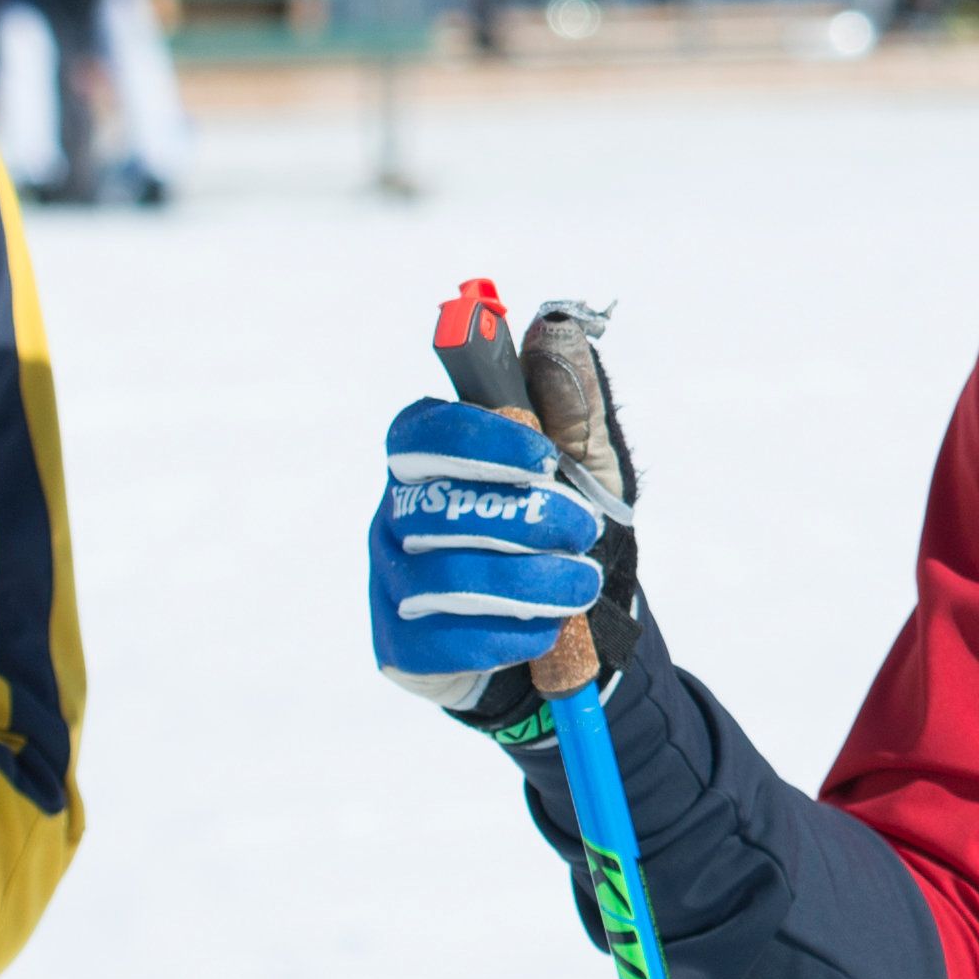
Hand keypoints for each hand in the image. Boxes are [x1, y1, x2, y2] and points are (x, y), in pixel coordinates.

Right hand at [371, 398, 604, 719]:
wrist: (567, 639)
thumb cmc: (562, 533)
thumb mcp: (587, 467)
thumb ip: (572, 402)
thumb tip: (555, 330)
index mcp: (429, 457)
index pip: (424, 429)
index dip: (480, 439)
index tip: (544, 459)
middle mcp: (395, 514)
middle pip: (437, 505)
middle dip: (522, 518)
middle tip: (582, 530)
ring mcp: (391, 581)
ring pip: (445, 576)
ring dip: (528, 582)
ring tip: (580, 585)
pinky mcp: (400, 648)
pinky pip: (442, 641)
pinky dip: (506, 636)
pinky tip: (543, 632)